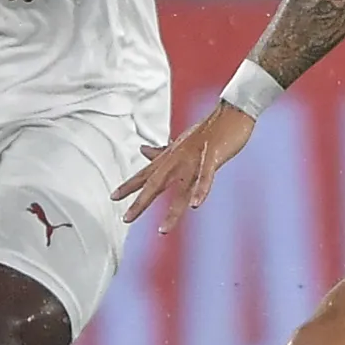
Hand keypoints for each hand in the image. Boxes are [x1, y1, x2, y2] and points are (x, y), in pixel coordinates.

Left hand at [115, 104, 255, 229]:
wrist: (230, 114)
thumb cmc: (207, 130)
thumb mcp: (180, 142)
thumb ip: (161, 151)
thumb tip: (142, 150)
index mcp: (170, 157)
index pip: (145, 173)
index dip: (129, 185)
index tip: (113, 197)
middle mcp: (178, 159)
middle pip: (156, 183)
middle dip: (141, 202)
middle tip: (126, 219)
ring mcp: (194, 159)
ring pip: (181, 188)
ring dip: (172, 210)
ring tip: (163, 230)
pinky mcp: (212, 157)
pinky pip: (205, 176)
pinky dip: (201, 190)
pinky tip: (196, 205)